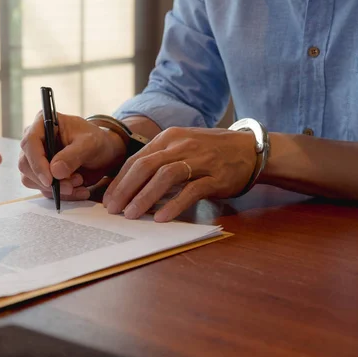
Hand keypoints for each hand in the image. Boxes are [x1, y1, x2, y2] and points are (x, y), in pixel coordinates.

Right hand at [19, 112, 126, 199]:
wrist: (102, 154)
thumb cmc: (96, 142)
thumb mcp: (90, 144)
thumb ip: (73, 155)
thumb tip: (55, 172)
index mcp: (43, 123)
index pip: (30, 142)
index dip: (37, 163)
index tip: (50, 180)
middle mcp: (34, 141)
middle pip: (25, 164)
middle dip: (48, 180)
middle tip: (71, 185)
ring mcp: (35, 158)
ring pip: (31, 180)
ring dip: (56, 188)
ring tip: (79, 182)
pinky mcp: (40, 174)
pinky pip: (43, 189)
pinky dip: (61, 194)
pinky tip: (79, 190)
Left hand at [102, 126, 256, 221]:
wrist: (250, 150)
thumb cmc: (209, 151)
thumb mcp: (180, 147)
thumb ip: (158, 161)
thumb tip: (129, 185)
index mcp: (168, 138)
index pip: (136, 159)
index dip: (120, 181)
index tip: (107, 199)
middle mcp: (181, 146)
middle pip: (145, 166)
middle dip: (126, 189)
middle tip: (113, 209)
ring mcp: (199, 160)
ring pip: (165, 176)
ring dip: (145, 197)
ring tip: (131, 215)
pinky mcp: (216, 177)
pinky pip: (191, 191)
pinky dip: (174, 204)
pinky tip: (161, 218)